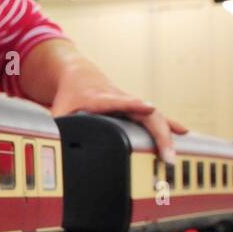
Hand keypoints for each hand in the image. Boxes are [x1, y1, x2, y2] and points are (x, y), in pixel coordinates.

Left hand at [49, 63, 186, 163]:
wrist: (78, 74)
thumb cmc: (68, 95)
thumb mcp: (57, 111)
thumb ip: (54, 129)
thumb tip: (48, 150)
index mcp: (98, 98)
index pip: (116, 101)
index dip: (131, 104)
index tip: (148, 108)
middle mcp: (119, 98)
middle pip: (144, 114)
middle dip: (158, 134)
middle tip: (166, 156)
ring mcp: (130, 102)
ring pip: (154, 116)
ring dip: (166, 135)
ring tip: (174, 157)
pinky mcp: (135, 107)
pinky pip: (155, 117)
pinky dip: (169, 126)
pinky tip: (184, 135)